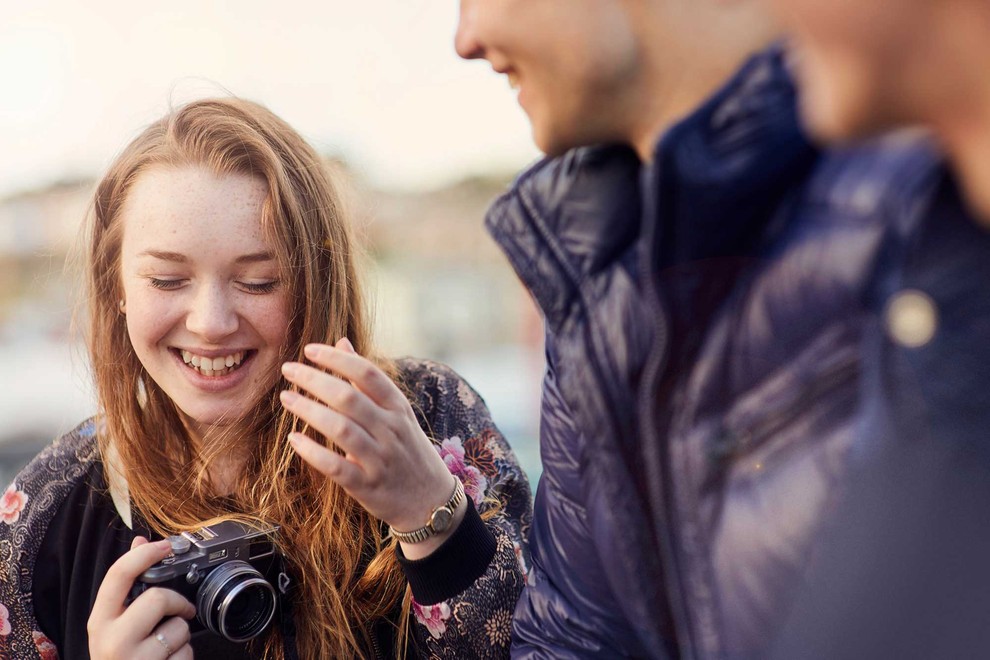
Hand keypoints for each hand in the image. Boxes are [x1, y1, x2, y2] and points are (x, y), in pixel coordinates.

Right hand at [88, 537, 195, 658]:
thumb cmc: (121, 658)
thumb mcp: (115, 624)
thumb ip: (127, 586)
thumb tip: (140, 541)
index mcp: (99, 622)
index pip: (117, 575)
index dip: (145, 553)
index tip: (166, 546)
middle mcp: (112, 641)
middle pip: (158, 598)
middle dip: (177, 603)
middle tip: (179, 612)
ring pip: (178, 628)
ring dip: (181, 636)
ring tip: (165, 648)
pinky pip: (187, 653)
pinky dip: (185, 656)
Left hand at [280, 338, 465, 557]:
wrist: (429, 500)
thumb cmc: (406, 449)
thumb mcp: (396, 411)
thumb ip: (366, 379)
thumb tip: (341, 342)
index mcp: (398, 407)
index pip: (367, 373)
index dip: (336, 359)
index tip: (310, 350)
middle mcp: (391, 430)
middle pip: (348, 398)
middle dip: (315, 380)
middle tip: (288, 370)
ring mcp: (380, 458)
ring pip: (340, 429)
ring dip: (309, 411)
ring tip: (286, 398)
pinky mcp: (367, 485)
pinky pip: (336, 467)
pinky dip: (313, 452)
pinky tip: (294, 440)